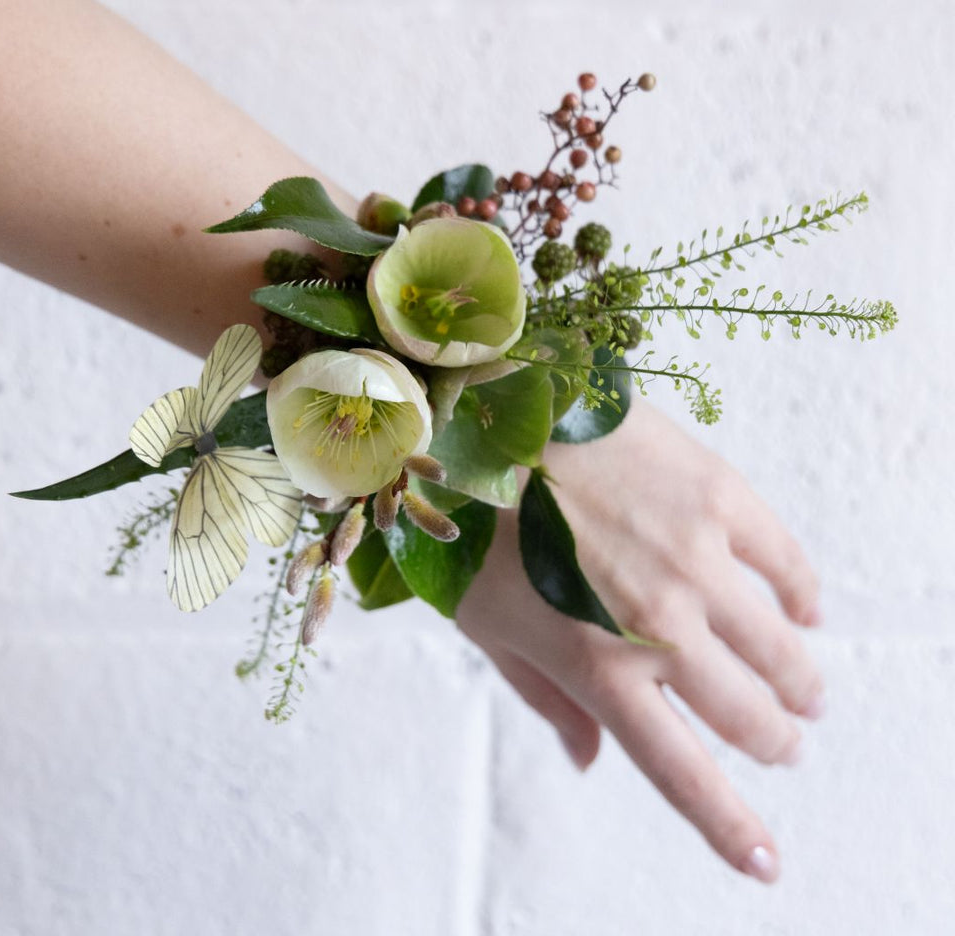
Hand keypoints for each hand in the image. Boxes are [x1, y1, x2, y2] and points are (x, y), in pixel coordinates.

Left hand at [455, 397, 823, 882]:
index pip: (682, 771)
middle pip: (745, 715)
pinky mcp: (716, 496)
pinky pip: (783, 561)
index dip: (729, 826)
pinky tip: (805, 608)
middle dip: (773, 743)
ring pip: (779, 648)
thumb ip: (546, 699)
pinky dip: (803, 594)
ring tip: (805, 692)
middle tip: (783, 744)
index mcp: (597, 668)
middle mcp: (658, 626)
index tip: (764, 860)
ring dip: (799, 682)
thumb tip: (588, 761)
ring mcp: (694, 559)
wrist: (484, 417)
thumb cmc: (471, 527)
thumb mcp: (488, 628)